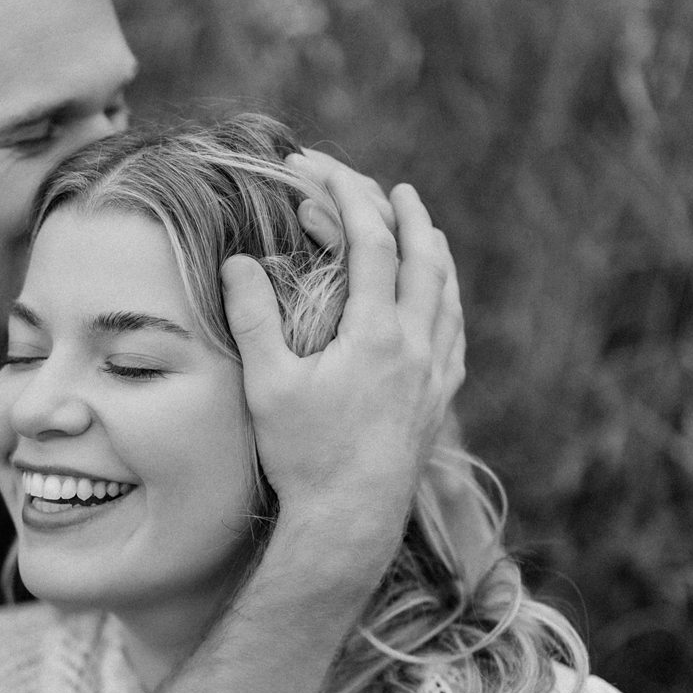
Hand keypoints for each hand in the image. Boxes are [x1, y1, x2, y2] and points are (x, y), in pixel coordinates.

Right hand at [223, 154, 463, 585]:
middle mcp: (417, 345)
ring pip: (447, 294)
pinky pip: (455, 334)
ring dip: (434, 254)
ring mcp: (435, 373)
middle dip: (405, 215)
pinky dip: (448, 302)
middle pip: (423, 257)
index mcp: (376, 332)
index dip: (349, 197)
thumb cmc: (304, 456)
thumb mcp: (267, 385)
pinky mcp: (439, 401)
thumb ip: (253, 317)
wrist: (350, 520)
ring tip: (424, 230)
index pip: (372, 241)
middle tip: (391, 189)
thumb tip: (237, 261)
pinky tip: (441, 302)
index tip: (325, 172)